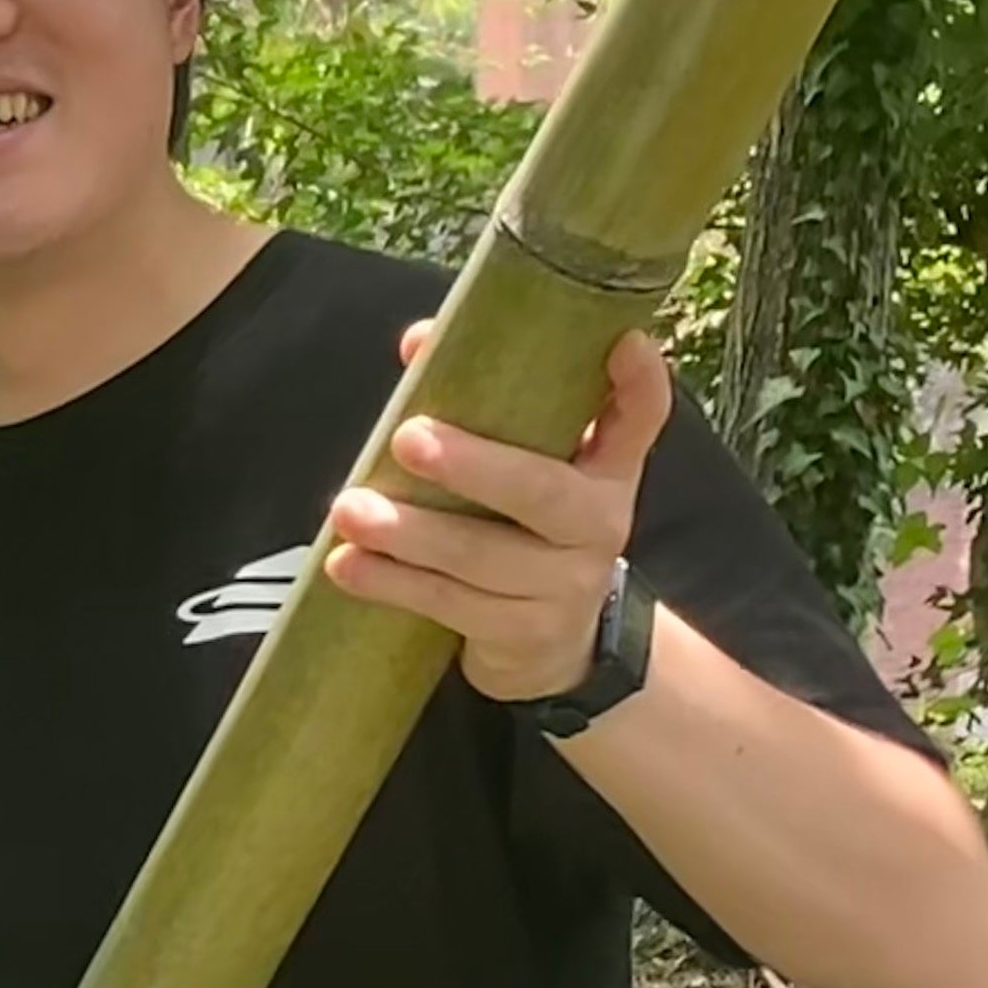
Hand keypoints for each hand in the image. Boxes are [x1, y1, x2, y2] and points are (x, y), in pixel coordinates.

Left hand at [323, 320, 669, 701]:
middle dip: (473, 466)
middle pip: (542, 491)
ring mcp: (566, 583)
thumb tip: (418, 343)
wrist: (553, 645)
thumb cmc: (522, 527)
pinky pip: (451, 604)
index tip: (624, 343)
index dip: (639, 383)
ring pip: (481, 556)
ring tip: (348, 510)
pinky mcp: (526, 632)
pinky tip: (347, 566)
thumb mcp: (523, 468)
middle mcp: (599, 522)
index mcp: (607, 467)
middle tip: (408, 439)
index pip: (640, 417)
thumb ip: (481, 404)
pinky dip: (393, 584)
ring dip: (409, 533)